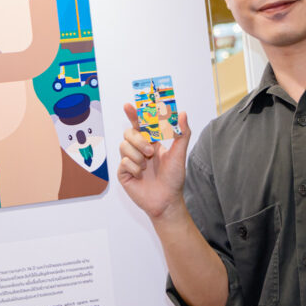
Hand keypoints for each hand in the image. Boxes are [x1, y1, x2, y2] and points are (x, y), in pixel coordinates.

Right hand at [117, 102, 191, 219]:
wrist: (166, 200)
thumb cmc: (174, 178)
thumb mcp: (179, 153)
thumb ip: (182, 133)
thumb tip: (182, 113)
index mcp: (151, 142)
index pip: (140, 124)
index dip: (133, 114)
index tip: (128, 106)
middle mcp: (139, 149)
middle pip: (129, 133)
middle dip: (138, 140)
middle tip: (150, 151)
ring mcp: (129, 160)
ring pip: (124, 146)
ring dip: (137, 156)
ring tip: (146, 166)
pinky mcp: (123, 172)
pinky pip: (123, 162)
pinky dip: (134, 168)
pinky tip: (141, 176)